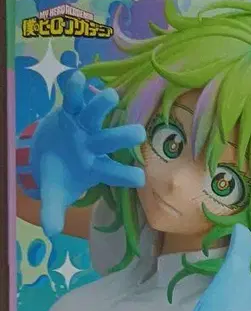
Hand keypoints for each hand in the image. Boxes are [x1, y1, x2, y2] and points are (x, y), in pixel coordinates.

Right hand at [29, 71, 144, 235]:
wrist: (50, 150)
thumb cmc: (61, 174)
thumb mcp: (55, 192)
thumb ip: (54, 210)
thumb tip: (51, 233)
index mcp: (96, 167)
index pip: (114, 173)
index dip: (125, 174)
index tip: (140, 178)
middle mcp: (95, 145)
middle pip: (110, 141)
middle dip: (123, 137)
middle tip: (139, 133)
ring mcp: (84, 127)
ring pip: (95, 115)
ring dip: (101, 106)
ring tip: (110, 95)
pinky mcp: (70, 110)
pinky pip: (73, 98)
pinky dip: (74, 88)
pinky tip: (77, 77)